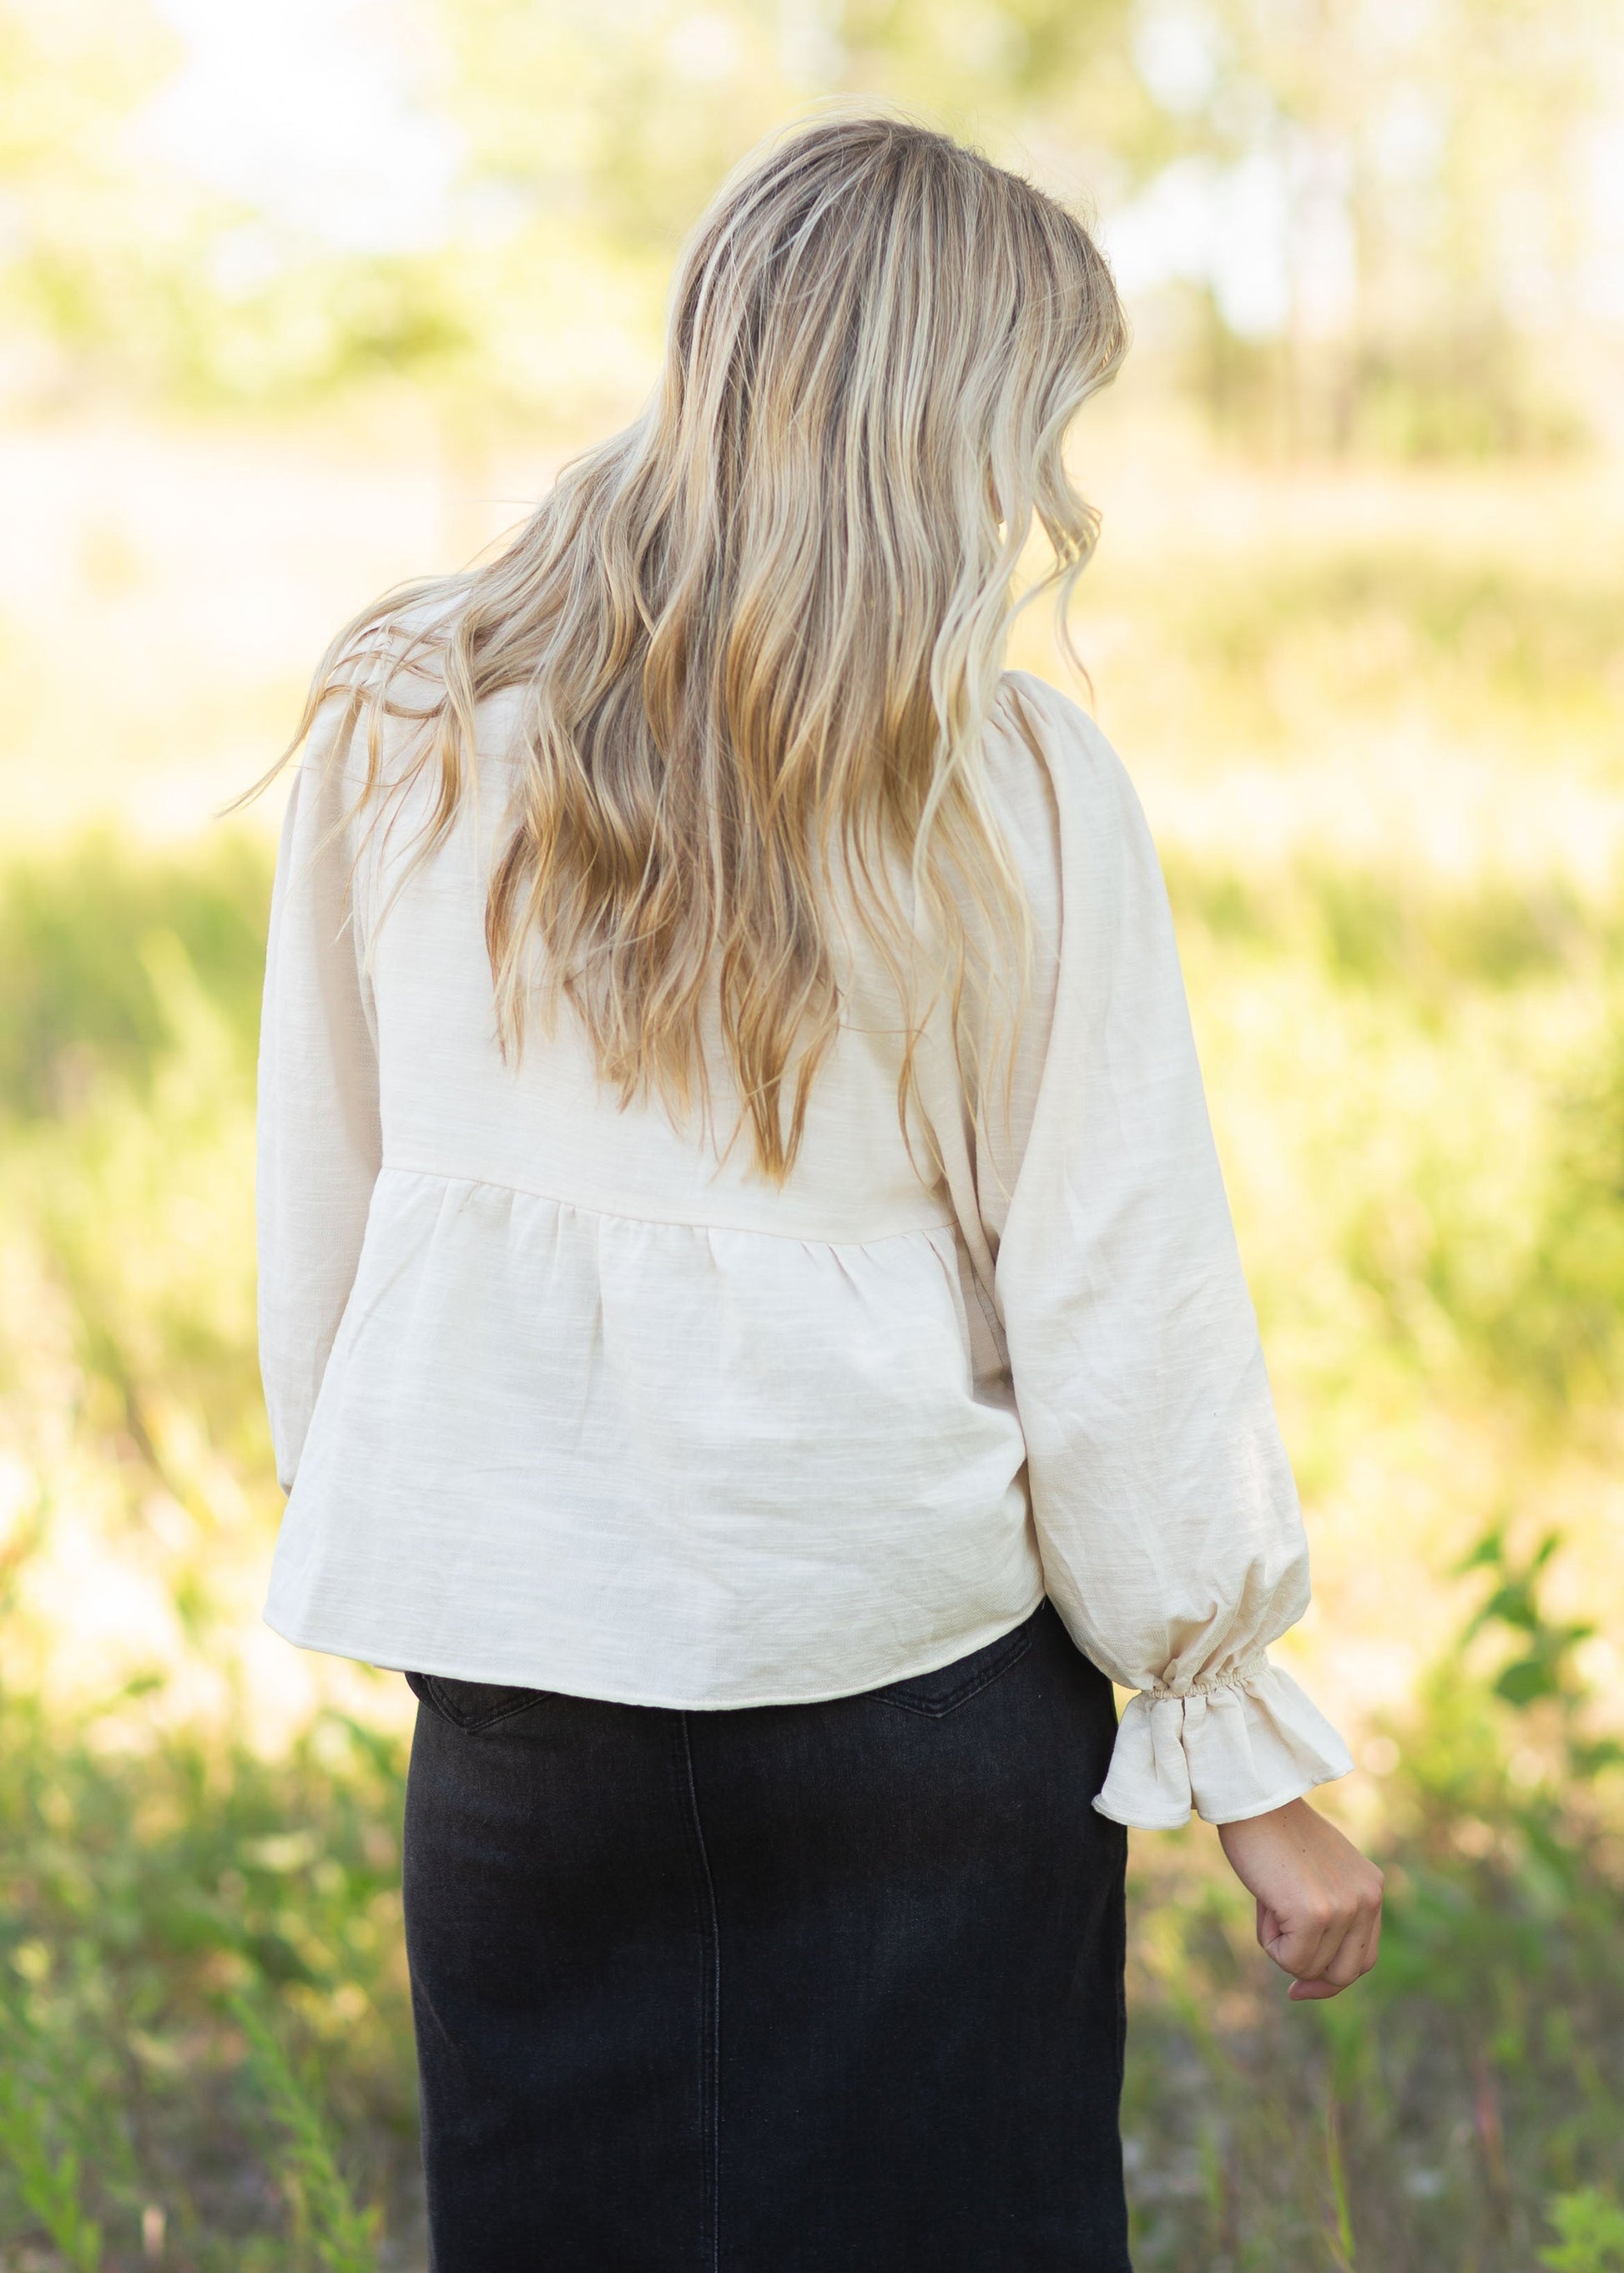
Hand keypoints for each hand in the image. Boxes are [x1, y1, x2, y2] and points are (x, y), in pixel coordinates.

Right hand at [1217, 1797, 1383, 2000]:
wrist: (1254, 1802)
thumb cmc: (1273, 1838)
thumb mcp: (1315, 1878)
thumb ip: (1326, 1917)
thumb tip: (1309, 1979)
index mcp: (1371, 1889)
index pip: (1363, 1959)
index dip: (1331, 1978)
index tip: (1299, 1986)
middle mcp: (1367, 1899)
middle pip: (1344, 1974)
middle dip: (1309, 1974)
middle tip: (1279, 1949)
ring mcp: (1344, 1908)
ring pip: (1312, 1968)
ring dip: (1282, 1947)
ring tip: (1270, 1900)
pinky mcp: (1315, 1914)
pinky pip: (1292, 1960)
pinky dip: (1270, 1942)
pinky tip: (1265, 1903)